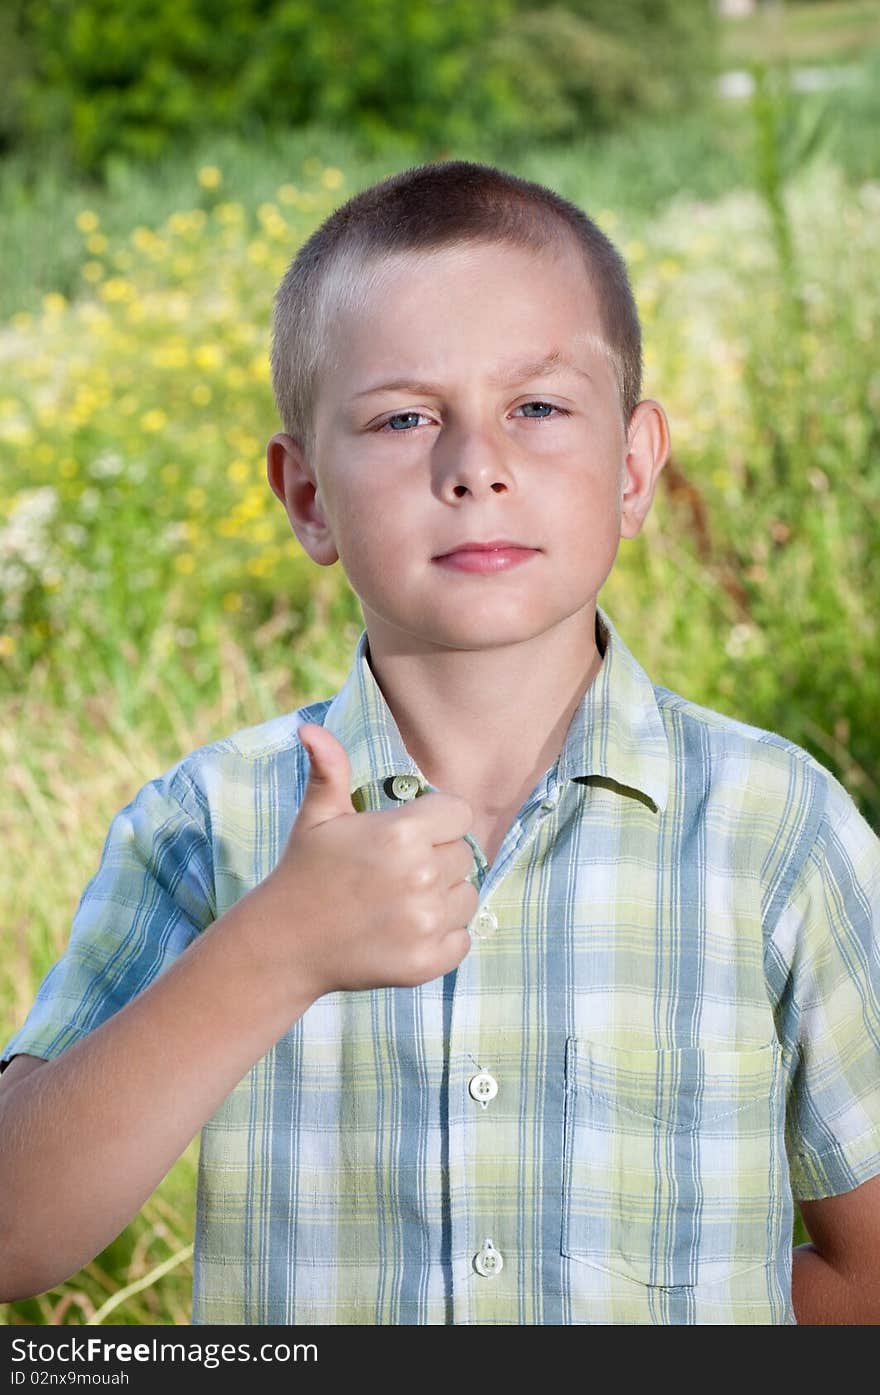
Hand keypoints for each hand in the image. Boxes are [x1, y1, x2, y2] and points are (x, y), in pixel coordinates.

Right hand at [257, 721, 478, 997]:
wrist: (284, 943)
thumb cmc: (305, 871)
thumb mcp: (318, 816)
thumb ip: (329, 769)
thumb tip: (310, 728)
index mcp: (400, 833)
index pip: (459, 814)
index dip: (437, 822)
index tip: (409, 836)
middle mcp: (419, 876)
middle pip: (464, 856)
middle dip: (436, 860)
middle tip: (394, 873)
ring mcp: (424, 922)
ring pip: (467, 897)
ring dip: (443, 898)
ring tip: (400, 901)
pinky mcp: (426, 962)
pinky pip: (463, 939)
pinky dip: (443, 937)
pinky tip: (406, 930)